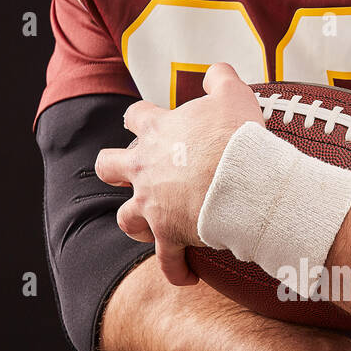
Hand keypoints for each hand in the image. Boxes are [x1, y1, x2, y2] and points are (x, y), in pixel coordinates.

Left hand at [95, 62, 263, 284]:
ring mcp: (152, 204)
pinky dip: (174, 269)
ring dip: (137, 223)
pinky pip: (165, 261)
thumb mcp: (232, 94)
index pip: (135, 118)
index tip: (148, 125)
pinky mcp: (168, 235)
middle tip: (133, 177)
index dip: (140, 121)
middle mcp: (145, 168)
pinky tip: (185, 277)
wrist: (242, 179)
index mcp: (157, 131)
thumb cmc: (236, 136)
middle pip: (109, 167)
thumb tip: (216, 72)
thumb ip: (220, 78)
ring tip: (153, 229)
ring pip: (126, 218)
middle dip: (115, 172)